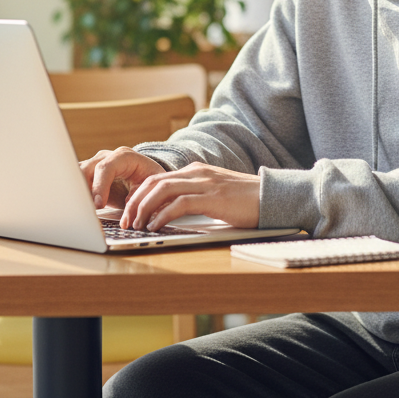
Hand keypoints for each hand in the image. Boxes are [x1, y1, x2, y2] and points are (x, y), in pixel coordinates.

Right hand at [79, 147, 166, 209]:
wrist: (145, 176)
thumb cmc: (148, 181)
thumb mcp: (149, 189)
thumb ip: (137, 202)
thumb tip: (126, 221)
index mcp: (124, 156)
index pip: (106, 168)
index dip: (100, 186)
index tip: (98, 205)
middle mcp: (106, 157)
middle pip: (85, 170)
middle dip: (83, 190)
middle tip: (85, 210)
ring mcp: (94, 164)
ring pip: (75, 175)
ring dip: (77, 193)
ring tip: (81, 210)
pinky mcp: (86, 174)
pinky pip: (74, 182)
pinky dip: (75, 195)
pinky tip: (80, 209)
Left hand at [121, 162, 260, 231]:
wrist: (273, 196)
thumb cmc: (246, 200)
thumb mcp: (215, 194)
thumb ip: (195, 197)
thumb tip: (171, 213)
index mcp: (195, 171)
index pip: (157, 178)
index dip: (138, 195)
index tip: (129, 213)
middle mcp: (197, 173)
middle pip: (153, 182)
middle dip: (134, 202)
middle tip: (125, 221)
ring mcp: (205, 183)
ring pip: (162, 190)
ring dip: (143, 209)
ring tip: (135, 225)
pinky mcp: (213, 197)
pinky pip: (180, 203)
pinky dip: (162, 215)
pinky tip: (155, 226)